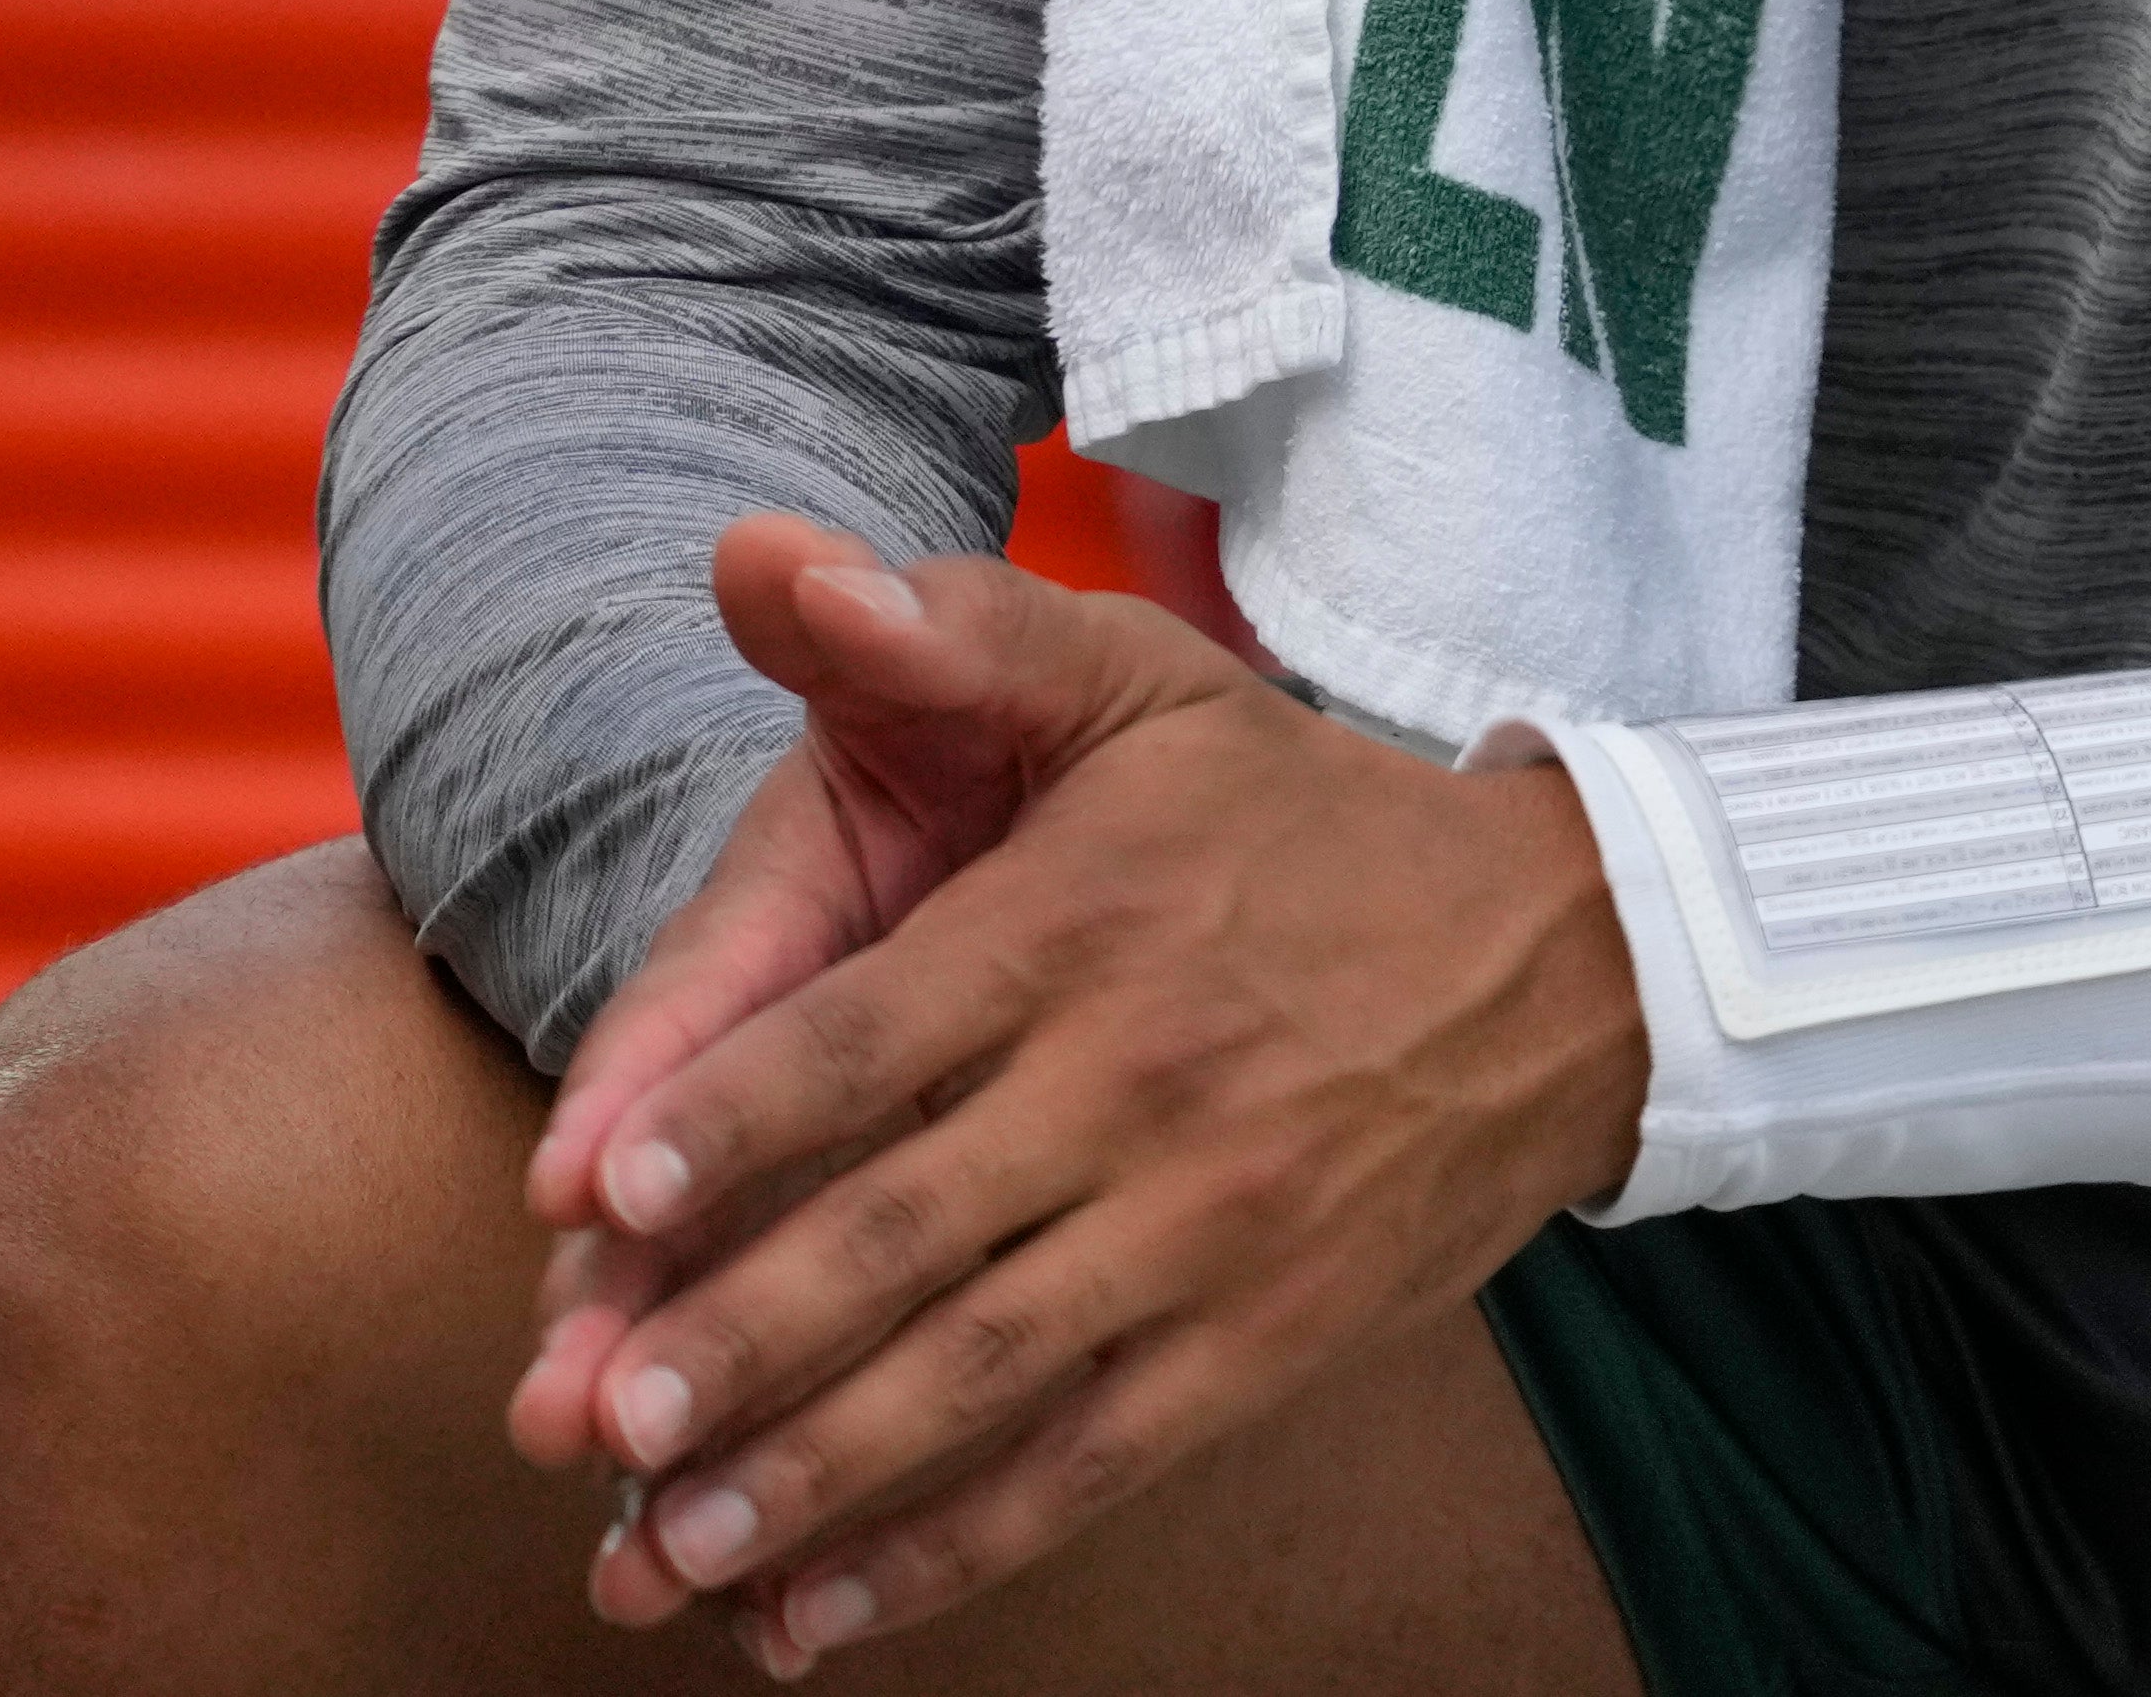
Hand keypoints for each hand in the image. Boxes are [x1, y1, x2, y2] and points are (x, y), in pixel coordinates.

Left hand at [514, 516, 1647, 1669]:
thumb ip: (949, 625)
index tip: (596, 1198)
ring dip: (815, 1477)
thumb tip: (762, 559)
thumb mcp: (1140, 679)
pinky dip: (948, 1556)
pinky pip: (1084, 1466)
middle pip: (909, 1229)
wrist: (1556, 958)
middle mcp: (1139, 1083)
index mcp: (1082, 921)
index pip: (878, 1030)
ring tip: (661, 1548)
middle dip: (742, 1336)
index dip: (733, 1114)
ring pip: (981, 1374)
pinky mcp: (1255, 1344)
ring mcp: (1203, 1231)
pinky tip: (818, 1622)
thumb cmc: (1291, 813)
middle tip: (594, 1419)